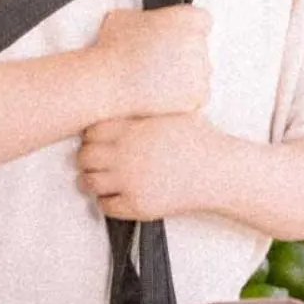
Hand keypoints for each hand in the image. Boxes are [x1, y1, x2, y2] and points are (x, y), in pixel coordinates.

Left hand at [77, 112, 229, 221]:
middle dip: (89, 157)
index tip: (99, 138)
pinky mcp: (137, 205)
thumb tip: (124, 97)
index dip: (93, 135)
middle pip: (85, 156)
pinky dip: (106, 200)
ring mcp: (130, 182)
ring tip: (103, 177)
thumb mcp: (172, 112)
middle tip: (97, 159)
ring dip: (93, 179)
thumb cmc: (200, 140)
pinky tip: (116, 193)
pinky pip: (105, 206)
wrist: (219, 171)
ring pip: (89, 182)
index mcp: (134, 130)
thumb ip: (145, 107)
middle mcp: (127, 156)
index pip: (91, 131)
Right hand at [94, 3, 210, 119]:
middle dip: (184, 54)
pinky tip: (162, 94)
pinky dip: (184, 98)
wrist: (108, 81)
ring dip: (184, 76)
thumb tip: (148, 22)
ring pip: (199, 73)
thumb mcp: (128, 16)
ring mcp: (201, 70)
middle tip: (161, 62)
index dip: (186, 30)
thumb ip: (150, 16)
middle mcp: (199, 42)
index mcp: (188, 18)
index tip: (175, 37)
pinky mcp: (198, 95)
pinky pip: (198, 96)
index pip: (201, 21)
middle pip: (200, 48)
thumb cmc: (114, 48)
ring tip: (157, 80)